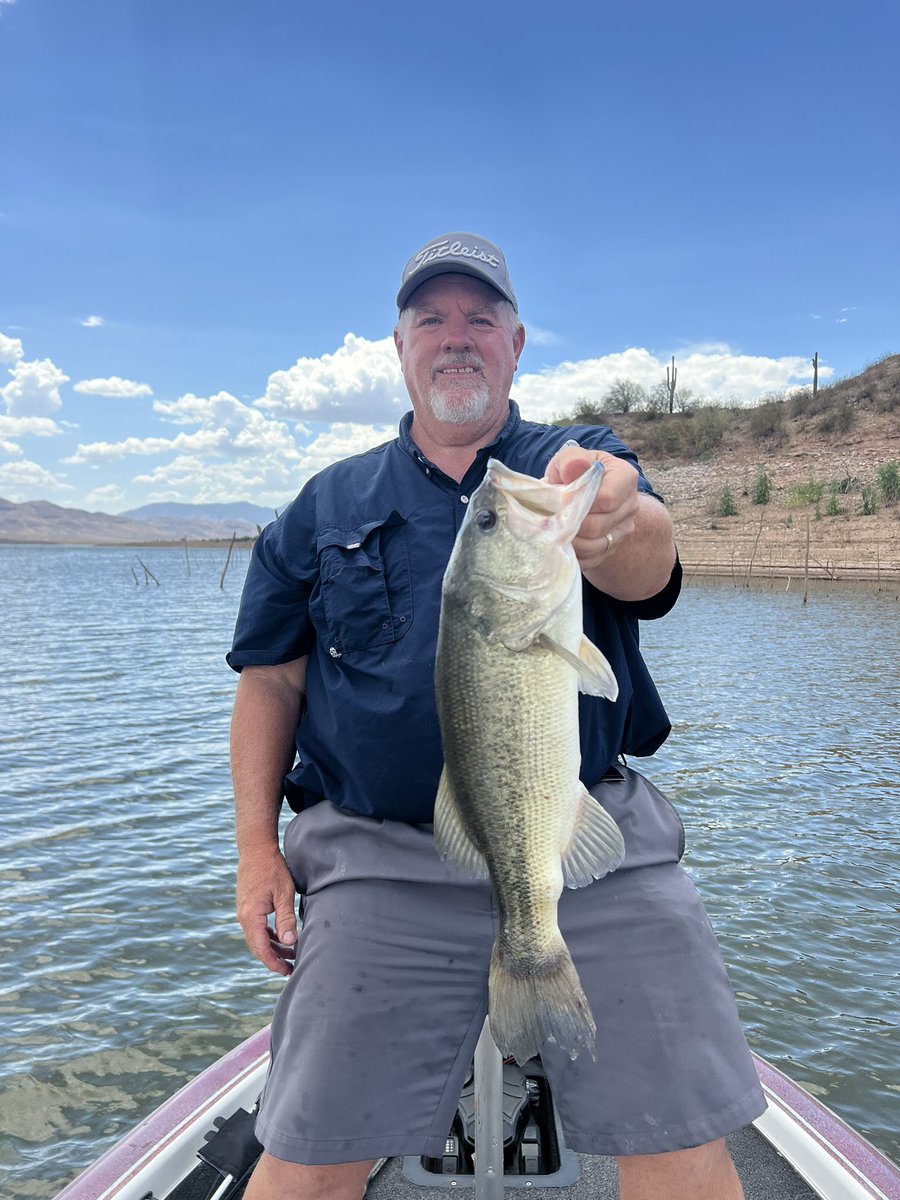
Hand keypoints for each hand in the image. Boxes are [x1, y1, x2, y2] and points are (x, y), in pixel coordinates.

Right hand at [236, 846, 297, 975]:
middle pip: (257, 946)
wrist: (256, 849)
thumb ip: (286, 919)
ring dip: (272, 947)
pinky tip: (281, 938)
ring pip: (257, 938)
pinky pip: (256, 928)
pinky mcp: (247, 906)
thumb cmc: (272, 868)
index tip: (286, 972)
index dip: (273, 963)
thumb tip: (289, 942)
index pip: (261, 948)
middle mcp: (243, 917)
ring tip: (290, 954)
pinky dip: (268, 935)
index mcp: (251, 916)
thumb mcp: (284, 893)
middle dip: (273, 959)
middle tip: (290, 968)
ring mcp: (244, 912)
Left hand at [544, 444, 639, 571]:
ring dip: (570, 541)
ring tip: (553, 531)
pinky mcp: (613, 548)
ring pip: (594, 546)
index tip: (560, 501)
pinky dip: (574, 554)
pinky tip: (562, 542)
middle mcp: (630, 505)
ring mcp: (624, 529)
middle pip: (598, 525)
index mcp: (625, 477)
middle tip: (550, 520)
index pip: (607, 499)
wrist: (585, 495)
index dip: (580, 503)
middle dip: (570, 524)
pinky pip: (592, 559)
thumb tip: (573, 469)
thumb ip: (571, 459)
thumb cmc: (575, 473)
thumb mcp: (570, 458)